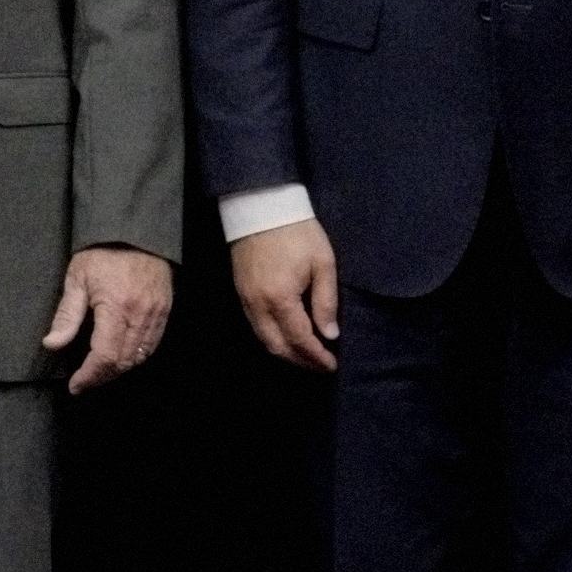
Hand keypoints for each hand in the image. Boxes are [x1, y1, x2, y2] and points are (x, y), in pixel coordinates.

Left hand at [49, 246, 173, 387]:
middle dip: (102, 377)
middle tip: (84, 380)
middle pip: (123, 362)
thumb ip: (66, 315)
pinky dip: (137, 356)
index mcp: (116, 308)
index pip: (104, 357)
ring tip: (100, 371)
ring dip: (119, 369)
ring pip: (140, 357)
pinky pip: (152, 344)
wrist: (135, 230)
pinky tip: (122, 356)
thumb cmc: (102, 252)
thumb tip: (52, 344)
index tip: (75, 385)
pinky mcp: (165, 310)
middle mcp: (140, 315)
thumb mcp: (77, 278)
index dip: (89, 376)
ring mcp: (156, 314)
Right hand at [233, 217, 342, 373]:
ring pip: (263, 340)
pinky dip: (272, 338)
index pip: (300, 339)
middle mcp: (258, 305)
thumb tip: (330, 334)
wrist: (261, 206)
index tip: (331, 365)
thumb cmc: (298, 232)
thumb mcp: (322, 263)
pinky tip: (287, 337)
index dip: (316, 356)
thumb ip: (326, 301)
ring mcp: (245, 300)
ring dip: (285, 352)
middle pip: (277, 347)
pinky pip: (256, 327)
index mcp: (280, 298)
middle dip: (300, 361)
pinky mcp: (240, 292)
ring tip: (307, 356)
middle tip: (320, 366)